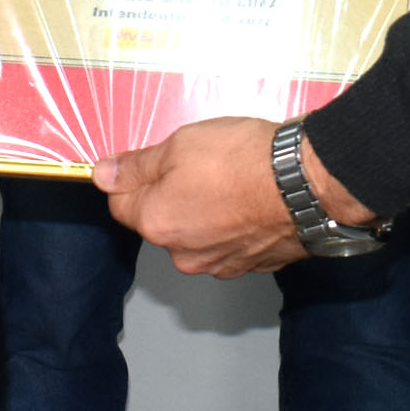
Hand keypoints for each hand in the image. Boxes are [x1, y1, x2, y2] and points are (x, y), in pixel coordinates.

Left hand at [97, 116, 376, 277]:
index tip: (155, 160)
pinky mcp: (253, 265)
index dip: (134, 177)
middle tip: (201, 163)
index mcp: (156, 223)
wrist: (307, 184)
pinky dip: (235, 225)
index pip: (120, 204)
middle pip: (161, 221)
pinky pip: (231, 243)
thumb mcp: (180, 145)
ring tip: (233, 180)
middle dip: (173, 194)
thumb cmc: (244, 160)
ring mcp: (220, 264)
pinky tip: (252, 200)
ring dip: (206, 211)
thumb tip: (102, 174)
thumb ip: (137, 165)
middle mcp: (183, 253)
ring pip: (197, 234)